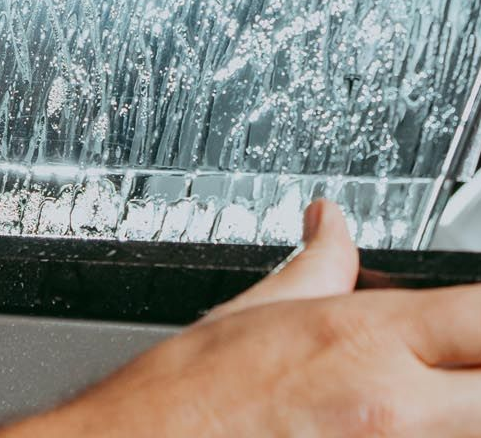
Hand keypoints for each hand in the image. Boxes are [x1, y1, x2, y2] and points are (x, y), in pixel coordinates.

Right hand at [0, 200, 480, 437]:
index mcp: (365, 340)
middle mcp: (398, 408)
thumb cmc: (189, 395)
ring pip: (473, 424)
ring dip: (459, 408)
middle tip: (453, 366)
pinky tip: (389, 427)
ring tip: (429, 397)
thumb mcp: (255, 310)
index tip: (470, 313)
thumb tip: (332, 224)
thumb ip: (319, 265)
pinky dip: (429, 433)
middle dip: (479, 366)